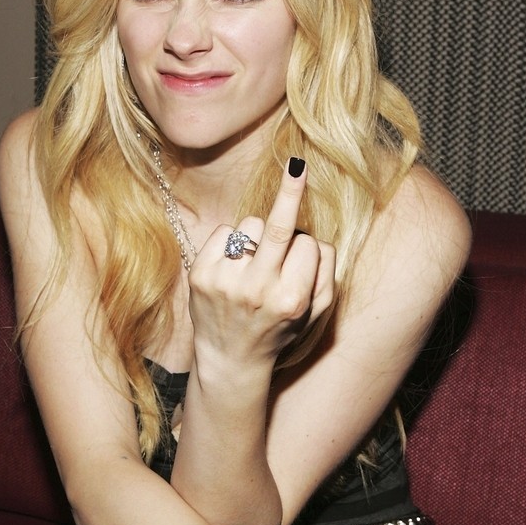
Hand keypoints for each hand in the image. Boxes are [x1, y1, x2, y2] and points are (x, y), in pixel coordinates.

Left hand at [187, 158, 334, 364]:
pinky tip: (231, 267)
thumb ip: (326, 272)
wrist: (231, 359)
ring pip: (251, 224)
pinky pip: (224, 230)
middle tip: (297, 165)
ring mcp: (224, 282)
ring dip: (257, 235)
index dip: (306, 249)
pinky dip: (231, 241)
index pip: (309, 244)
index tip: (300, 261)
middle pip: (277, 226)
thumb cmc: (280, 329)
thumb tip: (315, 235)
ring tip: (252, 266)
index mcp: (290, 299)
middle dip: (290, 192)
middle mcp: (257, 290)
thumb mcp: (315, 312)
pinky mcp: (199, 274)